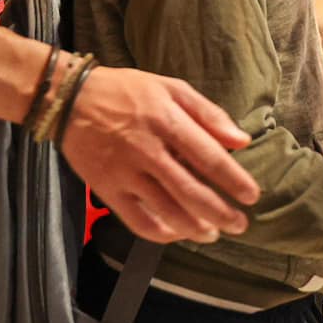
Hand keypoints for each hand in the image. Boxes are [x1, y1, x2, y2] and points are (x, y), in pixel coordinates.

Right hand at [60, 65, 261, 244]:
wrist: (70, 98)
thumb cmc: (127, 90)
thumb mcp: (170, 88)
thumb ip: (208, 114)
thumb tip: (241, 141)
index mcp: (166, 119)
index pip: (208, 156)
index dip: (233, 180)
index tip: (252, 196)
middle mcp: (146, 149)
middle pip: (190, 190)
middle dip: (220, 212)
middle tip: (239, 225)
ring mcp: (124, 172)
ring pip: (165, 210)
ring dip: (194, 227)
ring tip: (213, 234)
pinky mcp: (106, 189)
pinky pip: (136, 220)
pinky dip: (160, 233)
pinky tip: (177, 233)